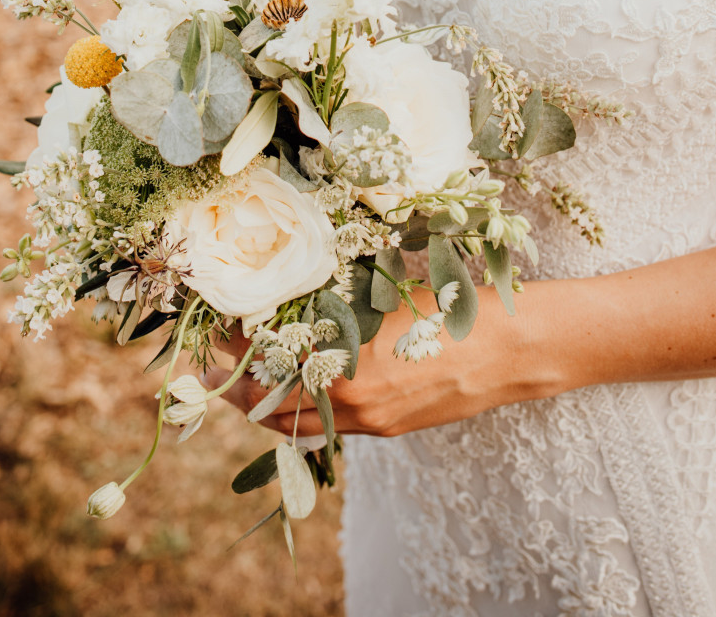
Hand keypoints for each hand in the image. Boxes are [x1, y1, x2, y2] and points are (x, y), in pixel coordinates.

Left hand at [203, 286, 527, 439]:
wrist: (508, 350)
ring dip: (264, 404)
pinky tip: (294, 393)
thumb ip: (333, 299)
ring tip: (240, 381)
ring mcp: (368, 422)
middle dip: (234, 382)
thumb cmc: (446, 305)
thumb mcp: (382, 291)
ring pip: (295, 426)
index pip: (263, 357)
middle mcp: (348, 400)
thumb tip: (287, 284)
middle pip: (268, 404)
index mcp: (341, 360)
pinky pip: (328, 430)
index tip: (208, 322)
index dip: (230, 340)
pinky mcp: (386, 431)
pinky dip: (302, 414)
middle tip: (207, 359)